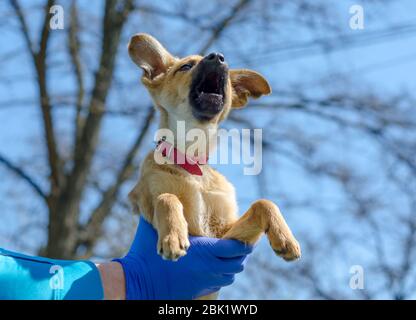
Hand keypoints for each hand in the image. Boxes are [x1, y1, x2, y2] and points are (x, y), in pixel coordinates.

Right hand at [114, 217, 252, 299]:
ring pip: (230, 276)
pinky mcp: (198, 291)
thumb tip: (162, 192)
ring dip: (231, 266)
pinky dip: (221, 276)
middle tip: (238, 245)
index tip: (243, 236)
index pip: (235, 248)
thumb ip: (163, 209)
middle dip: (241, 254)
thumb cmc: (145, 253)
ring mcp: (204, 282)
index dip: (243, 242)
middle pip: (238, 263)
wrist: (137, 283)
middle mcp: (208, 268)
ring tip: (227, 256)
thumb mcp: (154, 226)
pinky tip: (213, 268)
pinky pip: (219, 284)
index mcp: (203, 250)